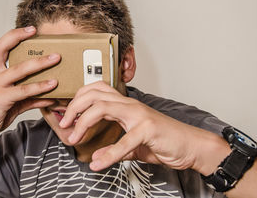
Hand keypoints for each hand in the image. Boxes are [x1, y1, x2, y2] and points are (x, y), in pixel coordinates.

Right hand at [0, 27, 59, 148]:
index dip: (15, 35)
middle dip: (35, 52)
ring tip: (57, 63)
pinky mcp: (0, 99)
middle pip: (13, 56)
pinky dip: (40, 91)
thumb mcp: (10, 101)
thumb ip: (28, 97)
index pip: (2, 46)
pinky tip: (53, 92)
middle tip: (56, 52)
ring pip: (20, 71)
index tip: (32, 29)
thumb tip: (49, 96)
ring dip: (41, 67)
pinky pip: (24, 92)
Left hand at [60, 81, 227, 172]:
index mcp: (125, 105)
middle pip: (94, 93)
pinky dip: (108, 154)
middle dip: (74, 107)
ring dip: (83, 123)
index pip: (96, 90)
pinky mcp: (148, 129)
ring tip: (73, 138)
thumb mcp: (133, 145)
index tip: (67, 118)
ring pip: (102, 107)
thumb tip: (94, 157)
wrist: (191, 146)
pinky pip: (123, 141)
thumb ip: (114, 148)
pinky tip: (98, 165)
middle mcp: (130, 105)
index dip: (77, 101)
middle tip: (64, 125)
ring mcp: (139, 114)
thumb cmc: (164, 141)